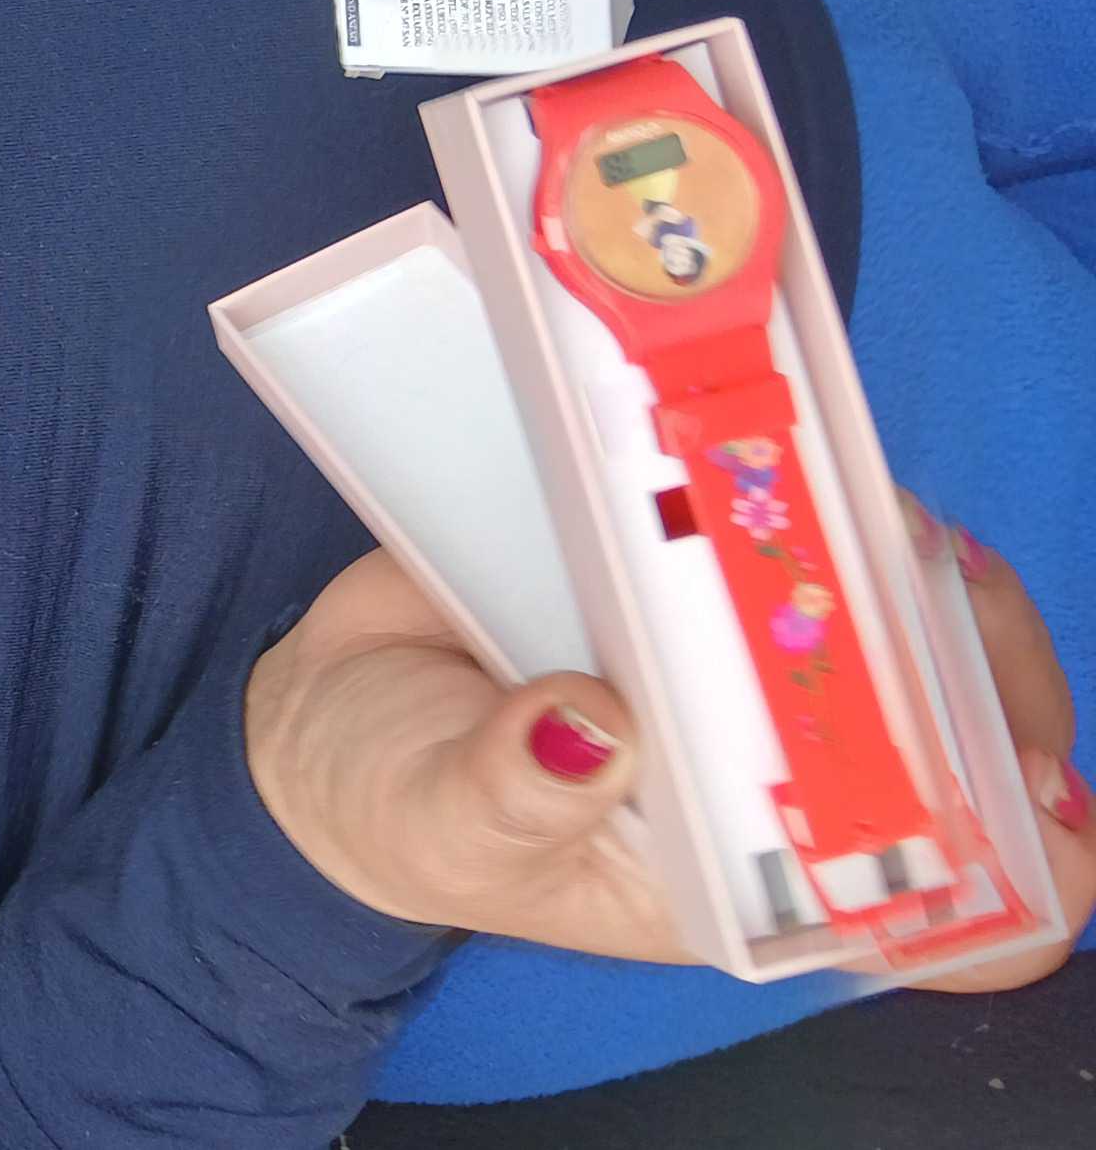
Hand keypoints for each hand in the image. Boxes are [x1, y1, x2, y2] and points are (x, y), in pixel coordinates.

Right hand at [250, 510, 1092, 981]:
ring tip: (847, 501)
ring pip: (908, 614)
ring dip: (901, 549)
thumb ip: (516, 793)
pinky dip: (808, 475)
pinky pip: (799, 520)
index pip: (968, 907)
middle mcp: (791, 774)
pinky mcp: (703, 569)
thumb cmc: (403, 812)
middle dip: (976, 654)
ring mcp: (756, 664)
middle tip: (920, 584)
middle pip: (976, 735)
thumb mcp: (447, 827)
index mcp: (765, 879)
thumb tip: (588, 729)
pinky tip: (780, 441)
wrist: (324, 719)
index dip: (1029, 847)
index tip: (1010, 776)